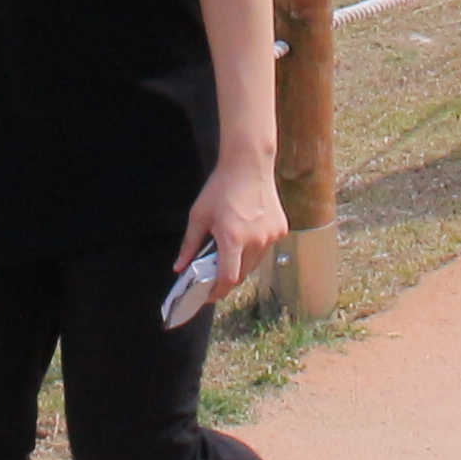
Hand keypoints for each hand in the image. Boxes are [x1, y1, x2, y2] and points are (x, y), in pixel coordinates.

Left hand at [183, 150, 288, 298]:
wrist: (249, 164)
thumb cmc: (221, 188)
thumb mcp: (199, 216)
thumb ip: (189, 245)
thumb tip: (179, 268)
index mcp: (233, 238)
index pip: (227, 279)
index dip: (216, 291)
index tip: (207, 295)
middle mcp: (255, 241)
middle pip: (241, 275)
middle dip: (226, 279)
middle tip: (213, 274)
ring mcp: (271, 236)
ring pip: (255, 264)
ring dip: (241, 265)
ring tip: (229, 253)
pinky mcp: (281, 230)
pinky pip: (265, 250)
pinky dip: (254, 251)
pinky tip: (245, 236)